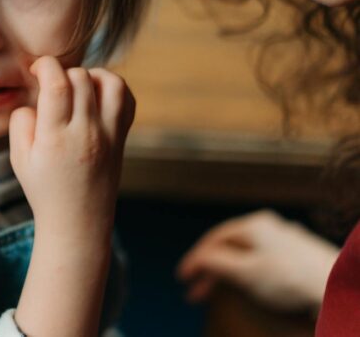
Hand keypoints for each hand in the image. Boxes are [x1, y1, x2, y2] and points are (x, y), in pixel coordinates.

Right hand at [10, 57, 135, 336]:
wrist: (78, 222)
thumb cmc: (44, 189)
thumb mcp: (19, 158)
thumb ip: (21, 122)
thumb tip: (36, 97)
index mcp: (55, 138)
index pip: (56, 84)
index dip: (45, 66)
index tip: (36, 70)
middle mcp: (86, 133)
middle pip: (80, 78)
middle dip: (62, 72)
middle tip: (51, 86)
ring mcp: (109, 135)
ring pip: (109, 82)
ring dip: (91, 74)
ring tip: (76, 86)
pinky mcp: (122, 138)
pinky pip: (127, 99)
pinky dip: (113, 86)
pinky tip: (96, 94)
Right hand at [177, 210, 338, 314]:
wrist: (335, 286)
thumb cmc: (290, 278)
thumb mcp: (243, 271)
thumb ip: (215, 262)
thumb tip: (198, 258)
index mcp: (252, 224)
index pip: (213, 240)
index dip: (195, 259)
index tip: (183, 279)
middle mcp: (269, 226)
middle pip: (230, 247)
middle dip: (211, 270)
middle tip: (198, 294)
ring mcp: (286, 239)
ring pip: (247, 254)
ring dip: (229, 273)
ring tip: (221, 293)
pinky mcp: (300, 255)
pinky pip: (264, 261)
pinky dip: (249, 274)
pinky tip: (251, 286)